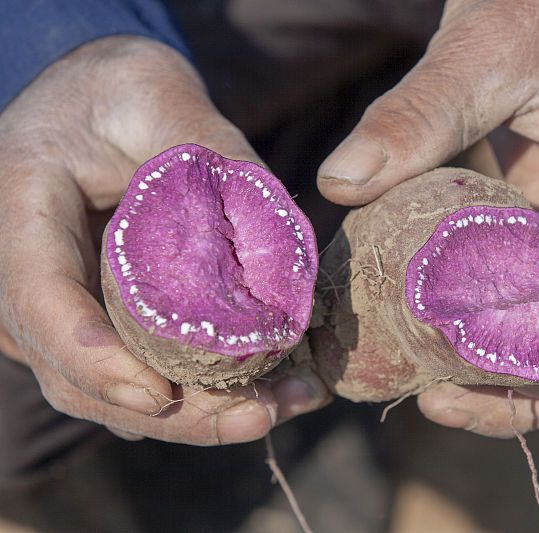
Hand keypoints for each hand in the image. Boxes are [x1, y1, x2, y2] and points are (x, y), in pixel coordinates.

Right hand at [0, 36, 329, 444]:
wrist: (100, 108)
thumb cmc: (120, 92)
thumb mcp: (160, 94)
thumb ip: (210, 151)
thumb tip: (280, 234)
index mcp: (19, 210)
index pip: (39, 300)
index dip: (92, 357)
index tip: (157, 393)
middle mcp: (24, 277)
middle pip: (79, 374)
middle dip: (171, 412)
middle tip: (260, 415)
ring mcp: (60, 312)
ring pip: (112, 393)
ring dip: (197, 416)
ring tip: (285, 404)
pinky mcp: (101, 327)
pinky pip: (140, 375)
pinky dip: (201, 396)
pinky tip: (274, 390)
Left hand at [317, 0, 538, 436]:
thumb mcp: (487, 43)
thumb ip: (420, 111)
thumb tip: (339, 182)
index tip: (508, 389)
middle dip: (534, 387)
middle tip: (439, 398)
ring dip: (509, 359)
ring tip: (428, 379)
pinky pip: (537, 277)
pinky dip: (492, 310)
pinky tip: (432, 316)